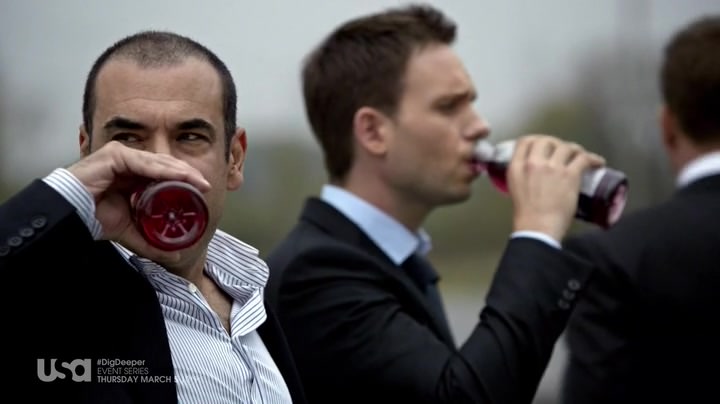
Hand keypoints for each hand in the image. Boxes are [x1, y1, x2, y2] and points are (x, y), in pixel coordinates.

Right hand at [67, 141, 210, 261]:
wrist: (69, 215)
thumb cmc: (93, 217)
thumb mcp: (130, 230)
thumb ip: (151, 241)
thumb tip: (174, 256)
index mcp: (134, 175)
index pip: (166, 173)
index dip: (185, 180)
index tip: (204, 190)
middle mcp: (130, 162)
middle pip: (165, 165)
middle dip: (187, 175)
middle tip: (205, 185)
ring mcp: (122, 155)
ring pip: (158, 162)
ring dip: (180, 171)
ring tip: (197, 181)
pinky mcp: (115, 155)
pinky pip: (143, 162)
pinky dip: (162, 169)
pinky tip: (178, 176)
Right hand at [506, 135, 604, 241]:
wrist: (538, 229)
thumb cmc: (526, 215)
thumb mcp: (515, 189)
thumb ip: (522, 174)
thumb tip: (533, 170)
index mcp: (517, 167)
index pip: (525, 141)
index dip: (535, 140)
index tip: (542, 145)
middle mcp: (534, 163)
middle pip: (546, 140)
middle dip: (555, 143)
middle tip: (562, 150)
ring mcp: (552, 167)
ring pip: (566, 146)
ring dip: (574, 150)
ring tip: (580, 156)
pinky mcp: (570, 175)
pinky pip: (584, 158)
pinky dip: (593, 159)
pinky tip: (598, 163)